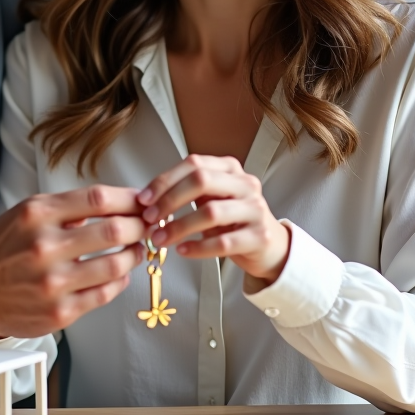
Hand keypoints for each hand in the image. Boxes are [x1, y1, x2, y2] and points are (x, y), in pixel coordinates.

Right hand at [0, 186, 147, 337]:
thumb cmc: (2, 244)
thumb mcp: (29, 212)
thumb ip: (70, 208)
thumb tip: (120, 206)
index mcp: (38, 214)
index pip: (98, 198)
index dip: (130, 198)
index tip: (144, 201)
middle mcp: (45, 246)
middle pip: (114, 229)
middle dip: (141, 225)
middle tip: (149, 225)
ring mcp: (52, 282)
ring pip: (116, 264)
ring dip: (135, 254)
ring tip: (137, 249)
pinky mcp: (58, 313)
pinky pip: (104, 294)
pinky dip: (119, 281)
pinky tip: (119, 273)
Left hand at [137, 155, 289, 290]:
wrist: (270, 246)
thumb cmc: (232, 220)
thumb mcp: (211, 198)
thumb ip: (185, 192)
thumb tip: (147, 199)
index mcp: (229, 168)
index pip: (193, 164)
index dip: (165, 181)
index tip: (144, 199)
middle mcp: (245, 183)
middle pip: (202, 181)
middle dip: (170, 200)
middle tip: (150, 219)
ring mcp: (255, 209)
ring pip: (211, 213)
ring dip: (179, 227)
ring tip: (160, 239)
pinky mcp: (260, 236)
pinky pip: (223, 242)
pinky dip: (198, 247)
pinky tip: (183, 250)